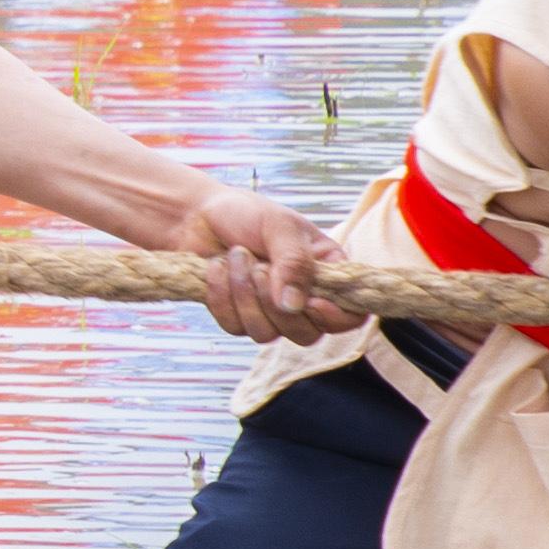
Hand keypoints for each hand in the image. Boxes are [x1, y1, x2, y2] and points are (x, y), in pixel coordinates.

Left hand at [168, 185, 356, 342]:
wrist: (197, 214)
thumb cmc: (247, 214)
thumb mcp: (279, 226)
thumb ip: (294, 262)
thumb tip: (295, 304)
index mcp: (328, 274)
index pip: (351, 316)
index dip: (335, 318)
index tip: (311, 302)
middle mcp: (304, 298)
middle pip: (307, 334)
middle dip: (275, 304)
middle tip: (259, 266)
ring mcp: (270, 311)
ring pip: (267, 334)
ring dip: (245, 296)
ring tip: (234, 257)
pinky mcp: (238, 315)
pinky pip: (234, 326)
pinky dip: (221, 297)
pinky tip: (215, 268)